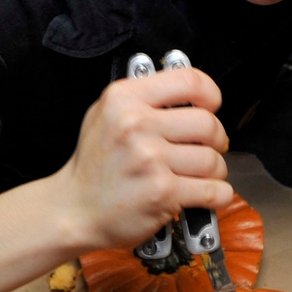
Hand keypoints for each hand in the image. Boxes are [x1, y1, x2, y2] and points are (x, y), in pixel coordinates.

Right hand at [56, 67, 232, 252]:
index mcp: (124, 99)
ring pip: (213, 159)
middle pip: (208, 123)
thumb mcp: (105, 115)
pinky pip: (213, 190)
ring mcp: (150, 159)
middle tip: (206, 148)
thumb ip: (143, 99)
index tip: (211, 106)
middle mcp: (136, 125)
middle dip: (216, 139)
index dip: (210, 94)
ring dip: (215, 171)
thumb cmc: (93, 167)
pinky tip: (206, 195)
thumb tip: (187, 94)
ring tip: (200, 175)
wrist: (73, 210)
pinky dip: (218, 195)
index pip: (189, 81)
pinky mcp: (162, 192)